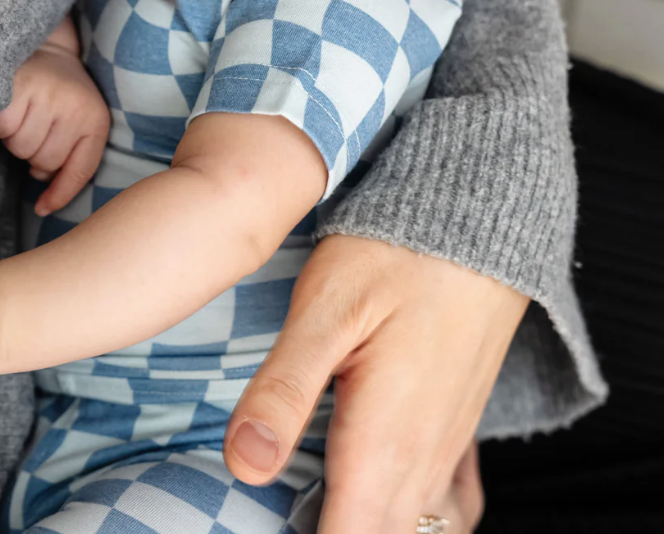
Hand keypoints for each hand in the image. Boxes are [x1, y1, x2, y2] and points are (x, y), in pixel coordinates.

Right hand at [0, 33, 108, 215]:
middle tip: (33, 128)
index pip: (81, 170)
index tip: (43, 209)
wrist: (42, 45)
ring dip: (15, 138)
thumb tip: (45, 201)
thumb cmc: (57, 93)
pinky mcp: (20, 87)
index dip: (61, 194)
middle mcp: (76, 108)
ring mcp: (49, 96)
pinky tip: (8, 105)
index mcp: (96, 120)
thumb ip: (69, 156)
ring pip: (21, 148)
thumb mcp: (76, 122)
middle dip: (33, 154)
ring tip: (22, 114)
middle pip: (44, 163)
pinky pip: (3, 128)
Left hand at [223, 235, 525, 532]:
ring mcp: (446, 444)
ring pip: (407, 525)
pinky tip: (375, 492)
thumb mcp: (324, 310)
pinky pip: (440, 502)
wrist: (478, 220)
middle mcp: (421, 458)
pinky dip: (407, 514)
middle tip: (277, 514)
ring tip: (310, 506)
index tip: (260, 530)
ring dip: (362, 523)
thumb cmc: (393, 254)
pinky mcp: (455, 423)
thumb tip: (243, 466)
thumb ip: (285, 390)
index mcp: (382, 441)